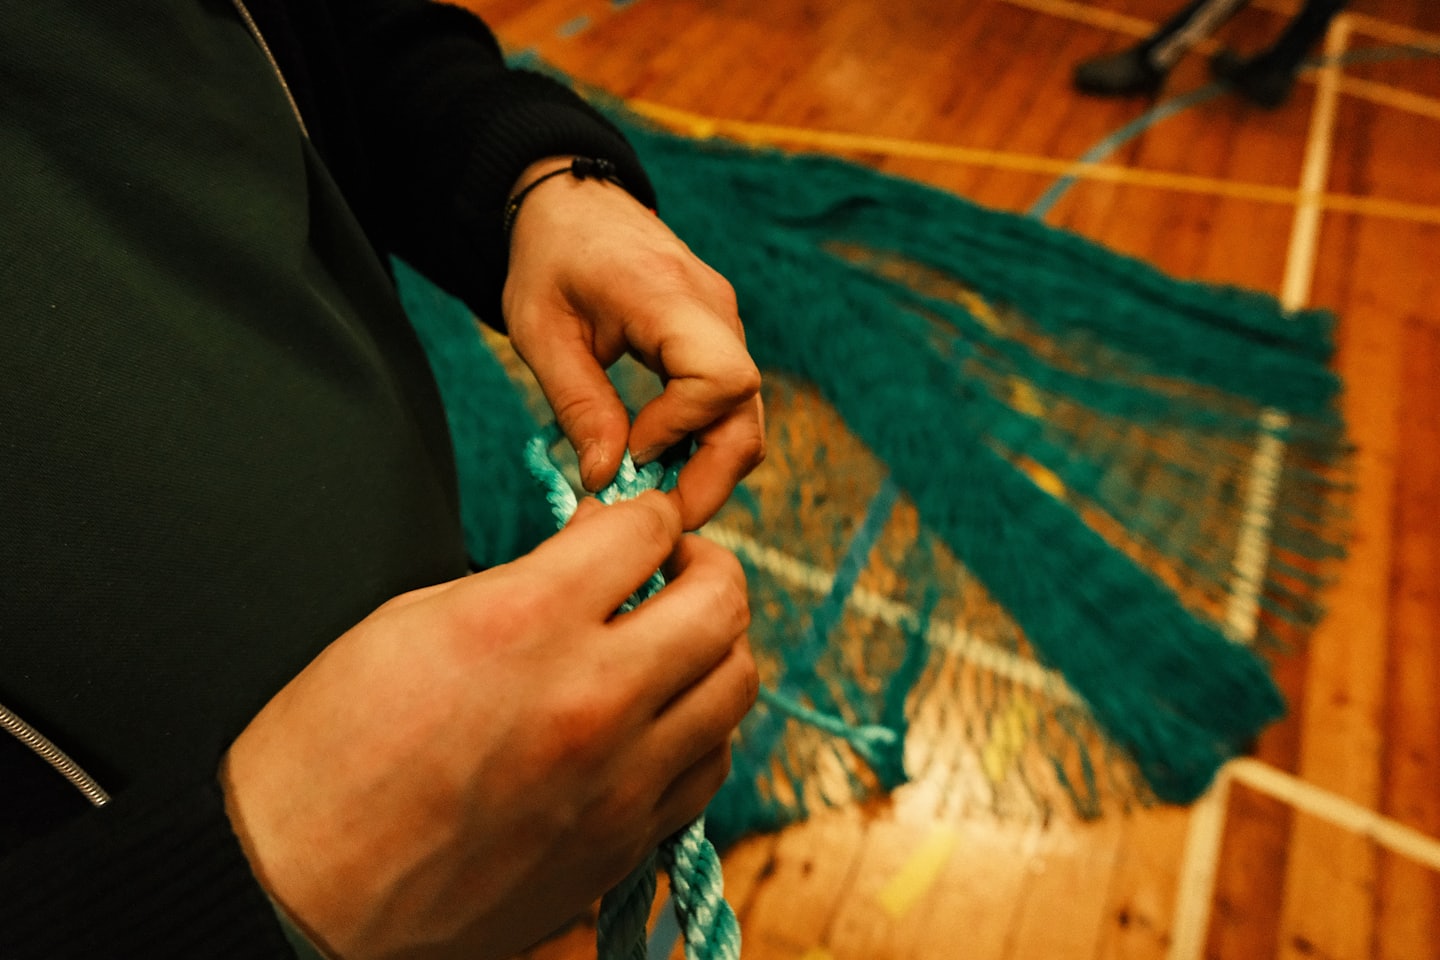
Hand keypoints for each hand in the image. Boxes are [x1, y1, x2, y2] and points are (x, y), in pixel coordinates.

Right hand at [222, 492, 755, 959]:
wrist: (299, 895)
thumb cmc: (330, 752)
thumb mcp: (411, 621)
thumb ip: (523, 579)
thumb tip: (595, 553)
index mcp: (522, 623)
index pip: (645, 529)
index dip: (642, 512)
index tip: (631, 523)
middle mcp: (589, 699)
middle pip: (722, 603)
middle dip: (705, 567)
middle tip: (673, 569)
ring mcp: (616, 781)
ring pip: (737, 685)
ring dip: (713, 647)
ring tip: (670, 644)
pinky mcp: (620, 844)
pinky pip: (709, 766)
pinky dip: (700, 728)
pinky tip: (658, 719)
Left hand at [503, 158, 764, 529]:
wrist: (575, 204)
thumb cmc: (550, 258)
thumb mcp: (541, 332)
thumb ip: (578, 405)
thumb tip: (607, 480)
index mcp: (667, 295)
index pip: (721, 378)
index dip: (681, 429)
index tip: (628, 450)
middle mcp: (715, 308)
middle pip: (747, 411)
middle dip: (710, 477)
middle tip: (655, 515)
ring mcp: (726, 322)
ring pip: (747, 416)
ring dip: (707, 465)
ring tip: (651, 491)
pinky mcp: (721, 337)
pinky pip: (730, 403)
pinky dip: (702, 440)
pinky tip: (658, 457)